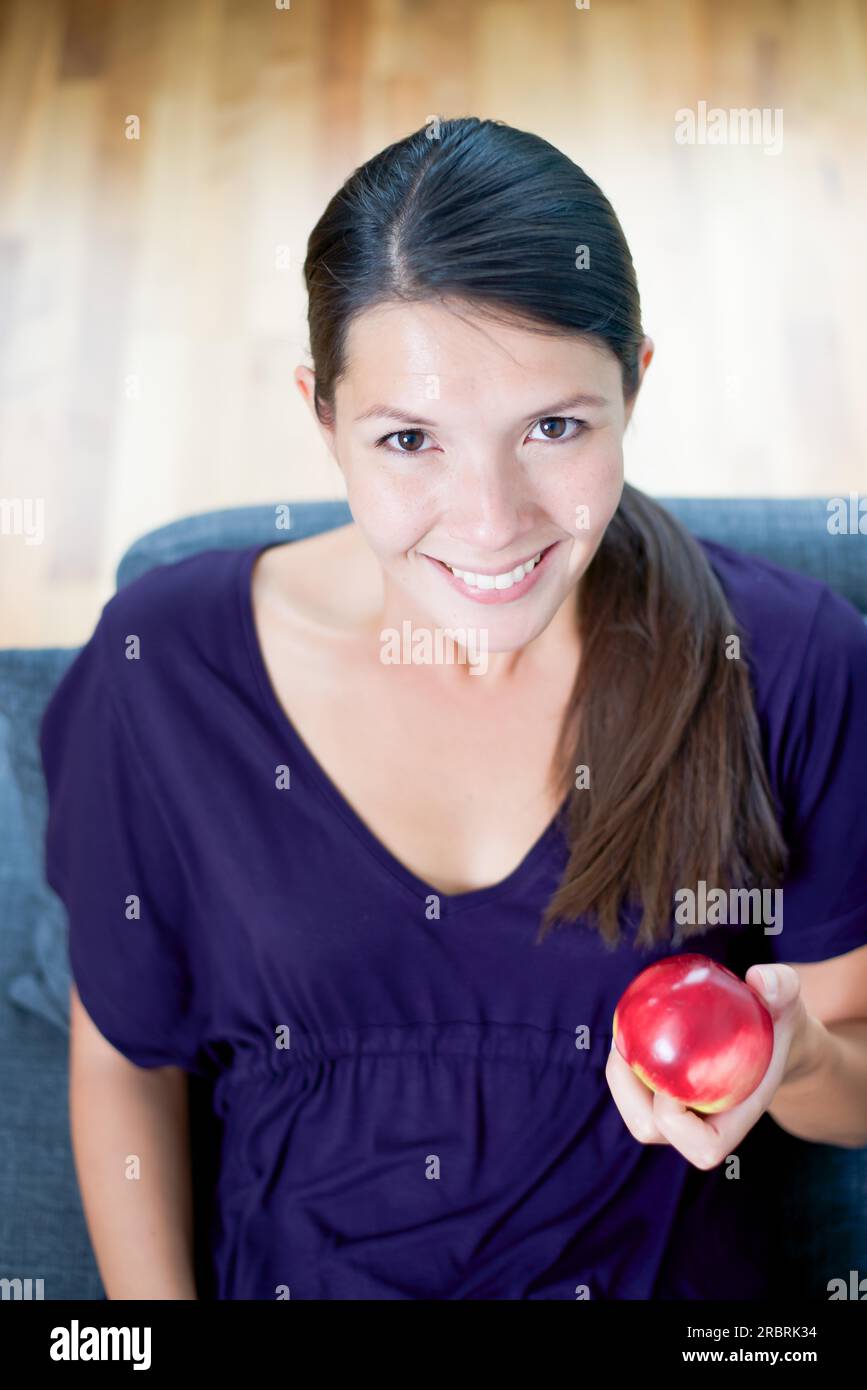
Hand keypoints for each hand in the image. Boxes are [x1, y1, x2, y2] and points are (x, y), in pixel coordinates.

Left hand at [605, 963, 814, 1169]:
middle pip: (650, 1131)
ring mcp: (681, 1112)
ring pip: (634, 1114)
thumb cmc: (779, 1018)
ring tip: (622, 1035)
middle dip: (630, 1095)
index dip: (676, 1121)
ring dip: (620, 1081)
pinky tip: (625, 1028)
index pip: (702, 1147)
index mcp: (736, 1119)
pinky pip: (631, 1089)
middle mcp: (704, 1123)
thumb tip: (761, 981)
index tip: (672, 1073)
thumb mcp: (788, 998)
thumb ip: (782, 985)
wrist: (771, 1030)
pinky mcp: (662, 1094)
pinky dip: (622, 1066)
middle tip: (629, 1045)